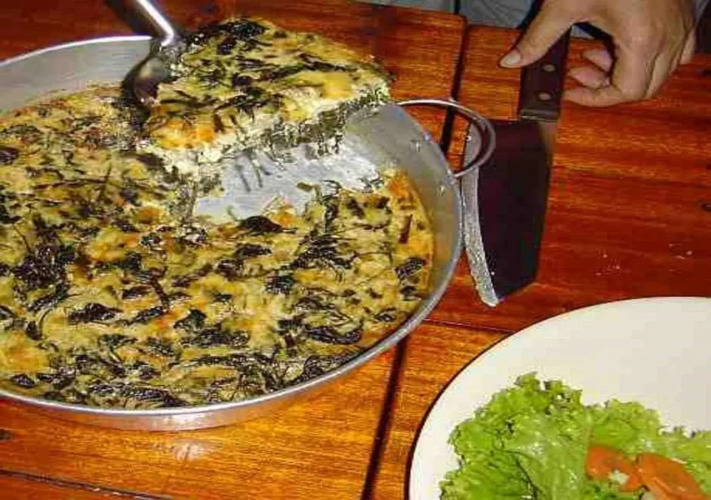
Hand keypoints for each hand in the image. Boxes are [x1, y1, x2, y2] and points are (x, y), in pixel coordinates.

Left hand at [499, 0, 696, 105]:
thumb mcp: (563, 5)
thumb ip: (538, 38)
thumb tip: (512, 62)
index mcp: (643, 39)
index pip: (627, 91)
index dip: (596, 98)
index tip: (572, 90)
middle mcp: (668, 36)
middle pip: (645, 87)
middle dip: (608, 88)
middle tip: (579, 71)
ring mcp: (679, 25)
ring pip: (662, 71)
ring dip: (627, 73)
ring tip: (596, 55)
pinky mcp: (680, 14)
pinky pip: (676, 50)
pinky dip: (650, 57)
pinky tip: (622, 45)